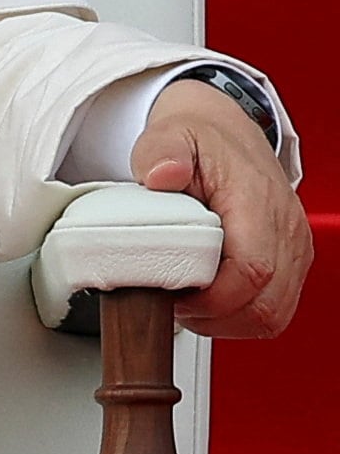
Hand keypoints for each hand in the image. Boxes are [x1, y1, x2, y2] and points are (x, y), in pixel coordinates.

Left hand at [132, 79, 311, 338]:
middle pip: (266, 305)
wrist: (228, 131)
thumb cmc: (200, 138)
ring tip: (188, 305)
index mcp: (257, 201)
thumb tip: (160, 175)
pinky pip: (275, 308)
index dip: (213, 298)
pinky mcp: (291, 261)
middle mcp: (285, 229)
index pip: (252, 270)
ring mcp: (293, 249)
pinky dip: (241, 316)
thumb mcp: (170, 133)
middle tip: (174, 306)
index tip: (174, 296)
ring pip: (274, 315)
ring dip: (228, 322)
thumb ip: (161, 151)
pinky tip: (210, 303)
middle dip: (216, 318)